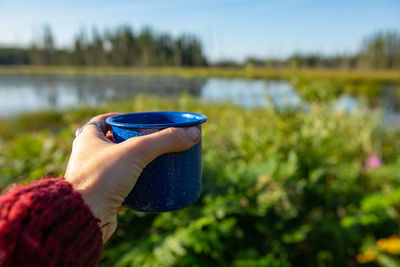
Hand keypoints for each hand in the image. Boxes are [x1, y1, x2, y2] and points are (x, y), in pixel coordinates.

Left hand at [64, 113, 200, 241]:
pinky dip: (135, 185)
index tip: (138, 121)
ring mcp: (94, 179)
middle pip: (113, 143)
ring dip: (135, 164)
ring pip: (118, 166)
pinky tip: (149, 185)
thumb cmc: (102, 178)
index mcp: (88, 139)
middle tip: (153, 141)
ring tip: (155, 161)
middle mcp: (88, 158)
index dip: (121, 118)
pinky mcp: (103, 198)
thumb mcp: (136, 152)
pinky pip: (122, 188)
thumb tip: (193, 134)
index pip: (104, 120)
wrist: (84, 218)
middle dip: (133, 141)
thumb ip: (165, 140)